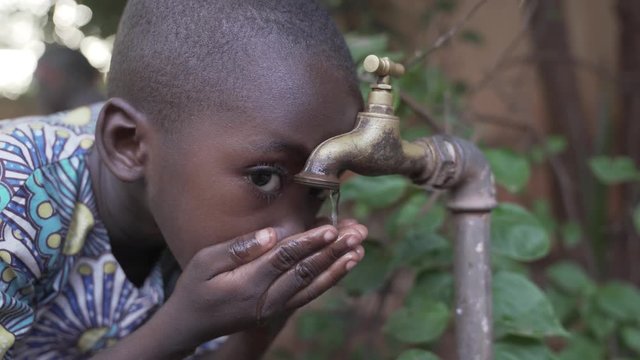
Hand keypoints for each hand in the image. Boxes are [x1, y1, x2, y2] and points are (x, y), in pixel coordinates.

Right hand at [152, 220, 366, 352]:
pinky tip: (344, 264)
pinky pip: (309, 294)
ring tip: (359, 248)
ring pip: (313, 285)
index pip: (285, 259)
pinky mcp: (279, 310)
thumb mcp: (204, 262)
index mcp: (247, 284)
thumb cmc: (194, 286)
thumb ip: (238, 248)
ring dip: (338, 265)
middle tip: (357, 233)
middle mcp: (266, 299)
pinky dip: (329, 279)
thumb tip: (271, 234)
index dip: (309, 242)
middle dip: (333, 251)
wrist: (191, 324)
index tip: (330, 227)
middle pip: (306, 271)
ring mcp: (275, 308)